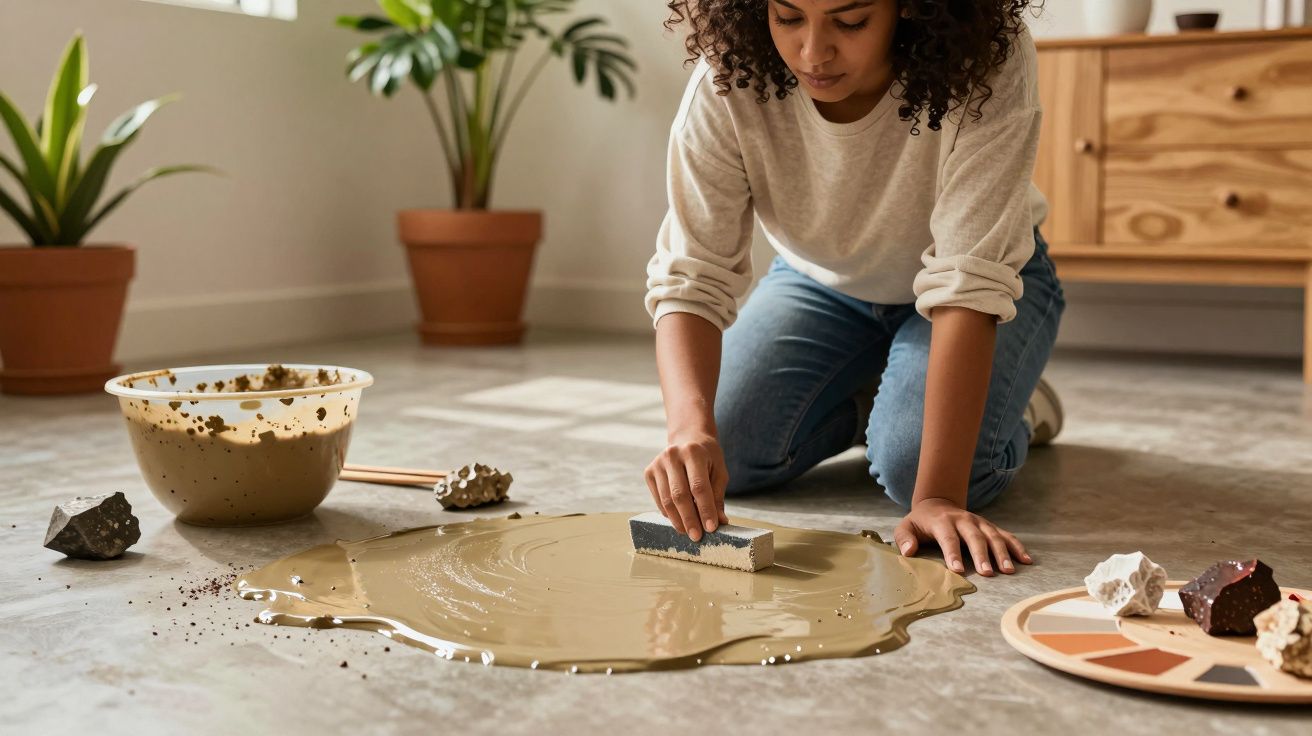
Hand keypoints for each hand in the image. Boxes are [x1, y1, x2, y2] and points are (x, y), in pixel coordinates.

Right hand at [643, 431, 728, 540]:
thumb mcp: (719, 471)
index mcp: (693, 452)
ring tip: (688, 532)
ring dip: (678, 520)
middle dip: (689, 519)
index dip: (705, 509)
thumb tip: (720, 522)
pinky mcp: (649, 472)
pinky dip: (669, 513)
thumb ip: (717, 496)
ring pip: (667, 500)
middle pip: (680, 495)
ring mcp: (657, 463)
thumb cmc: (707, 458)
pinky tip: (679, 520)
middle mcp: (672, 455)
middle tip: (697, 537)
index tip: (711, 528)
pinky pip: (658, 500)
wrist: (687, 439)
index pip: (699, 487)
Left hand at [893, 498, 1032, 576]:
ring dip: (1002, 552)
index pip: (948, 537)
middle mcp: (963, 519)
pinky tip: (1026, 560)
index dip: (953, 553)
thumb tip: (908, 551)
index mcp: (942, 521)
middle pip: (974, 536)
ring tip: (1009, 570)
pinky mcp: (989, 526)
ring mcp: (979, 522)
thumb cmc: (921, 522)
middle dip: (982, 554)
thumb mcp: (906, 526)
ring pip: (993, 535)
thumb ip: (904, 538)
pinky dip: (1017, 546)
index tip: (958, 570)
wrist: (937, 503)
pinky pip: (1006, 535)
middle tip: (988, 573)